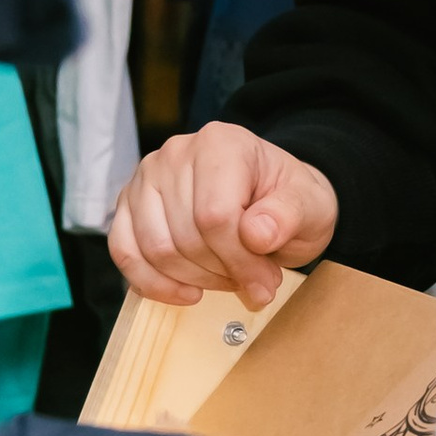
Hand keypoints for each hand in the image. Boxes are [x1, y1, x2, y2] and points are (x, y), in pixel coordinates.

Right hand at [110, 124, 338, 308]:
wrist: (271, 197)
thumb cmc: (287, 200)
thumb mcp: (310, 206)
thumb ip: (289, 216)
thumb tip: (256, 234)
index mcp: (221, 143)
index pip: (215, 216)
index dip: (240, 260)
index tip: (266, 282)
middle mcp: (176, 153)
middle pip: (186, 236)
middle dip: (223, 272)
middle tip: (253, 283)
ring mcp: (146, 178)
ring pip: (156, 250)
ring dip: (194, 279)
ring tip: (228, 279)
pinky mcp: (129, 206)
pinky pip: (125, 252)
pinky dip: (152, 283)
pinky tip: (186, 293)